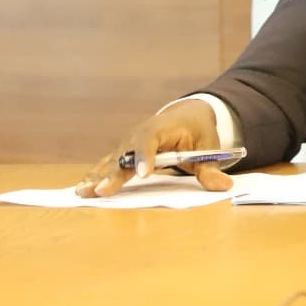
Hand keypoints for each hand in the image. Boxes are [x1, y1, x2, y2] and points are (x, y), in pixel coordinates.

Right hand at [75, 100, 233, 195]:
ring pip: (112, 160)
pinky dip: (96, 175)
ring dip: (97, 176)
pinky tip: (83, 189)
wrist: (187, 114)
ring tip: (84, 191)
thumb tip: (223, 185)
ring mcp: (129, 143)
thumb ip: (211, 168)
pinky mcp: (124, 153)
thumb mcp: (208, 146)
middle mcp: (140, 134)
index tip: (144, 174)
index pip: (150, 139)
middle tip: (103, 190)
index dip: (145, 156)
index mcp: (162, 128)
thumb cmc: (198, 130)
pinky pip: (108, 164)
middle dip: (114, 173)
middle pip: (124, 153)